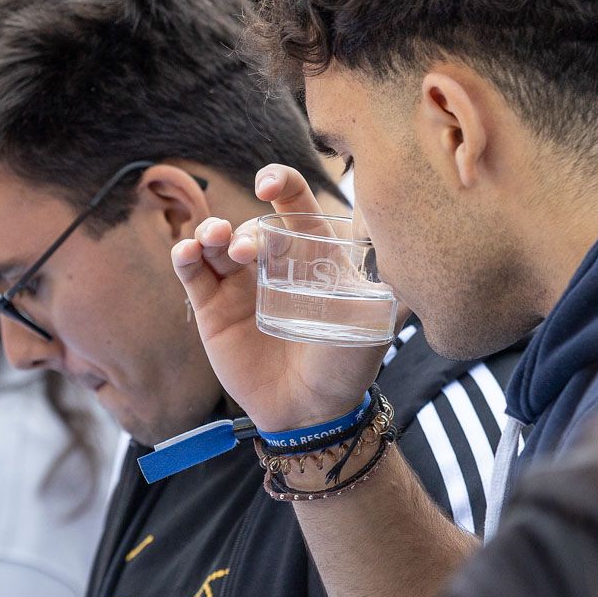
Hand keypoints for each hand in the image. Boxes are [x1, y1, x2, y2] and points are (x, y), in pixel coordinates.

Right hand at [171, 164, 388, 432]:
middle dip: (247, 229)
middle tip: (249, 252)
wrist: (313, 412)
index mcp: (311, 256)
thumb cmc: (347, 365)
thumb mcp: (373, 321)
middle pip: (253, 225)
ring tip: (214, 241)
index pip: (295, 205)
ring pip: (218, 241)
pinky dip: (185, 255)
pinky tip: (186, 252)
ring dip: (212, 231)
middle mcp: (274, 264)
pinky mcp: (212, 310)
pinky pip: (193, 274)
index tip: (268, 184)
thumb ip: (384, 285)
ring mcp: (240, 285)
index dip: (282, 184)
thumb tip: (412, 254)